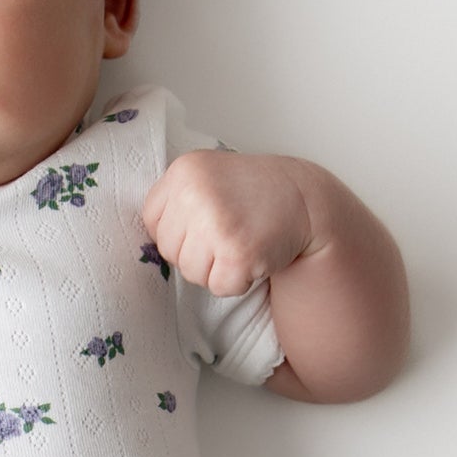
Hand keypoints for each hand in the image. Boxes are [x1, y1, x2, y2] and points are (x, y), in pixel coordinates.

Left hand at [139, 151, 319, 297]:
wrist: (305, 198)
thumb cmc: (253, 192)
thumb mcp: (208, 176)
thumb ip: (176, 200)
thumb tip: (150, 240)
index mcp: (184, 170)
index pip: (152, 221)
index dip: (177, 231)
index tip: (203, 223)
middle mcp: (196, 193)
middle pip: (169, 250)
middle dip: (195, 252)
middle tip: (227, 233)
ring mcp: (216, 223)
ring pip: (190, 272)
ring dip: (215, 268)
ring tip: (239, 242)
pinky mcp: (237, 253)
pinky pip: (218, 286)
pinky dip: (236, 281)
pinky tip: (252, 255)